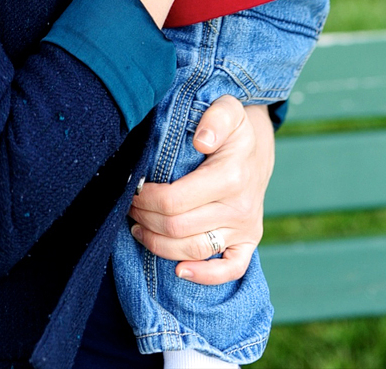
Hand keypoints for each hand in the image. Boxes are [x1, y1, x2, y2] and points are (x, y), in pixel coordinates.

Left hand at [128, 97, 273, 283]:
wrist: (255, 148)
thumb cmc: (231, 127)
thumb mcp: (227, 108)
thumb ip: (215, 118)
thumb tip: (201, 140)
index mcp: (230, 176)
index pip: (174, 200)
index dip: (146, 199)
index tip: (133, 189)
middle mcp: (239, 207)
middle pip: (178, 228)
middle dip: (145, 219)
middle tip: (130, 206)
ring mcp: (245, 228)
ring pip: (194, 250)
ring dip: (159, 244)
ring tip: (139, 228)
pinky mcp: (248, 243)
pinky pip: (231, 270)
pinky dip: (205, 276)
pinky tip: (180, 271)